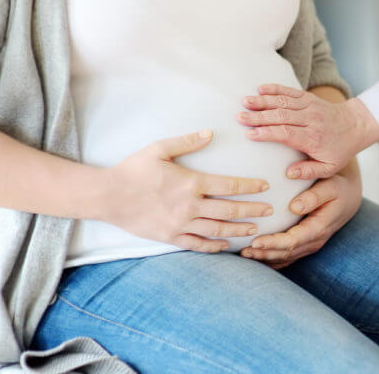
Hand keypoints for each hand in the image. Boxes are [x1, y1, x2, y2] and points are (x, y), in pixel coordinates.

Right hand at [102, 130, 272, 252]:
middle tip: (271, 210)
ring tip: (256, 229)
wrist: (107, 196)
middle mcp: (190, 205)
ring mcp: (181, 224)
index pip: (230, 185)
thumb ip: (187, 142)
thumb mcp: (159, 148)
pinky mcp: (170, 237)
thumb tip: (210, 133)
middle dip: (253, 210)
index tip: (265, 187)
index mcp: (191, 182)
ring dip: (239, 230)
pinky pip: (197, 245)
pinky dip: (214, 246)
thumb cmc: (133, 169)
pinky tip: (226, 245)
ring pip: (218, 230)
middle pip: (230, 210)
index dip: (250, 187)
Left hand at [239, 162, 361, 268]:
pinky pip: (287, 257)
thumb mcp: (331, 186)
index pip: (293, 241)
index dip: (273, 243)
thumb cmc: (337, 187)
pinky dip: (271, 259)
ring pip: (286, 258)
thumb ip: (314, 196)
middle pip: (286, 253)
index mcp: (319, 227)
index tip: (255, 242)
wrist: (348, 195)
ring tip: (244, 255)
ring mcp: (310, 245)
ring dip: (265, 258)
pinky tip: (256, 257)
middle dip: (264, 254)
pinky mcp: (305, 245)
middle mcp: (315, 240)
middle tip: (242, 252)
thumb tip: (295, 207)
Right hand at [240, 85, 378, 179]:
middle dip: (259, 116)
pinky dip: (275, 89)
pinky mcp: (308, 97)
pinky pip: (290, 91)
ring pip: (283, 102)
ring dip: (263, 101)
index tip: (250, 134)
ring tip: (244, 102)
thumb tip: (288, 173)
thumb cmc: (340, 149)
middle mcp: (310, 120)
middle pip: (281, 116)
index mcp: (313, 138)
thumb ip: (309, 171)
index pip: (286, 133)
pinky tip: (260, 88)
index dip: (267, 133)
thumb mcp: (329, 167)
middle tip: (240, 117)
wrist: (356, 125)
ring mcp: (309, 106)